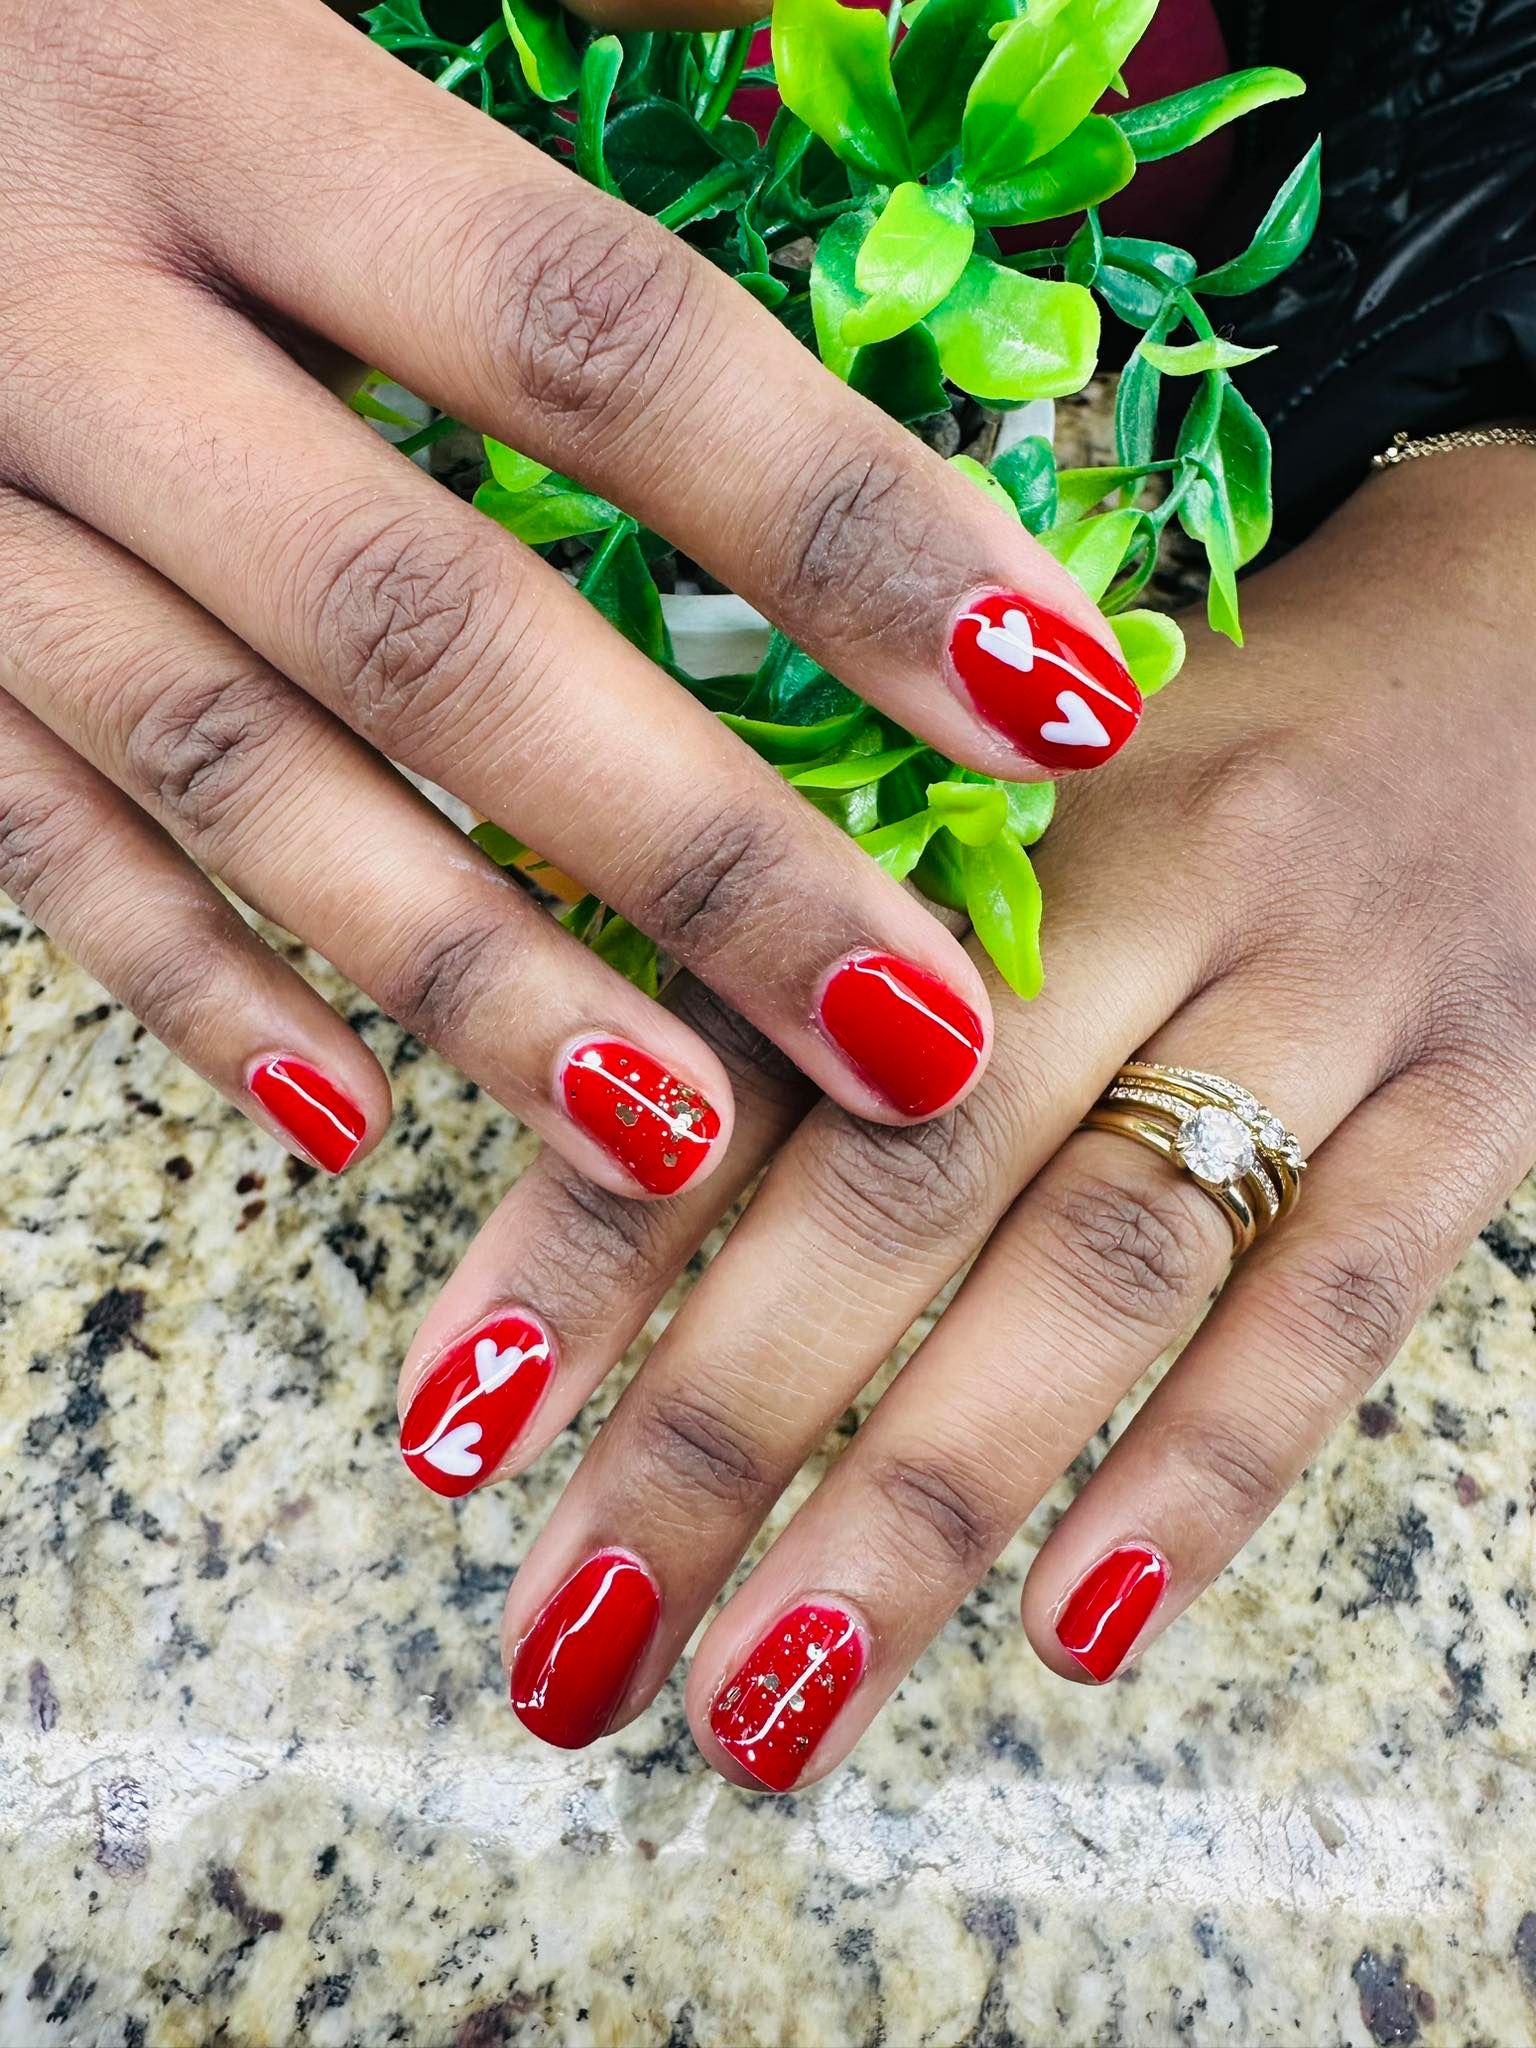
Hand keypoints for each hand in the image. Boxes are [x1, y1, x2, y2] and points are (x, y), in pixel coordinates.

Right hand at [0, 0, 1138, 1189]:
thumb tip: (863, 55)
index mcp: (216, 89)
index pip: (591, 342)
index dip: (836, 527)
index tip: (1054, 697)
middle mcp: (60, 304)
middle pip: (423, 620)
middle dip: (691, 849)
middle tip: (910, 1029)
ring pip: (229, 774)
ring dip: (468, 976)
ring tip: (680, 1140)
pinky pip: (31, 844)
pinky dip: (193, 987)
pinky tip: (352, 1119)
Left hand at [397, 444, 1535, 1771]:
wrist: (1522, 633)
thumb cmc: (1198, 741)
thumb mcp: (1004, 781)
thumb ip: (824, 936)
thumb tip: (599, 1144)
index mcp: (977, 791)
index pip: (741, 1028)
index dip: (581, 1236)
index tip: (451, 1434)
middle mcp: (1143, 879)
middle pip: (902, 1176)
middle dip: (716, 1434)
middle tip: (572, 1652)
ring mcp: (1331, 990)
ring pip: (1102, 1260)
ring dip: (920, 1507)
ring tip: (771, 1709)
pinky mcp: (1488, 1086)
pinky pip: (1350, 1292)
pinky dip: (1211, 1464)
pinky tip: (1079, 1628)